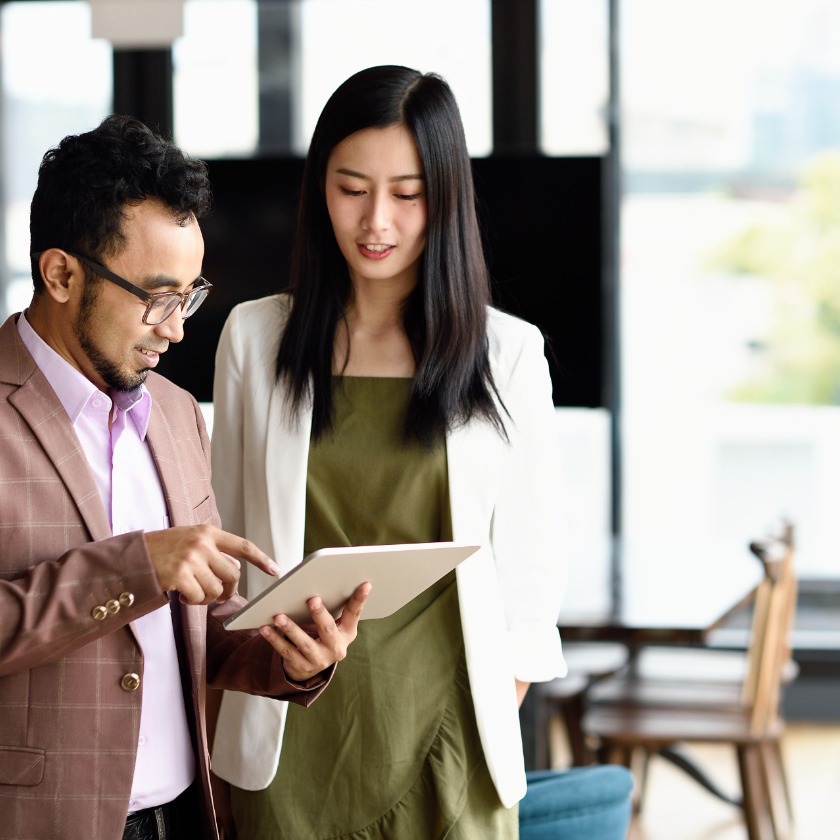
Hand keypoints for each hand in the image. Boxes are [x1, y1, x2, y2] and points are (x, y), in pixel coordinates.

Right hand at [144, 525, 277, 605]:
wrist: (131, 557)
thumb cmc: (162, 551)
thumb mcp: (190, 541)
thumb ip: (212, 551)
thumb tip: (235, 570)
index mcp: (207, 532)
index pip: (242, 546)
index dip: (260, 559)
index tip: (274, 570)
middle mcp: (202, 543)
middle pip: (232, 574)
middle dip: (228, 589)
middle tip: (218, 595)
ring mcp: (191, 559)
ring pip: (217, 589)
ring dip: (207, 597)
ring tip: (192, 591)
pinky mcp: (180, 575)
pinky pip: (199, 598)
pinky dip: (192, 601)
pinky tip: (181, 594)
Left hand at [259, 582, 371, 682]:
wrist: (312, 665)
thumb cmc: (323, 634)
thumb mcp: (335, 624)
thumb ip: (333, 607)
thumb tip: (322, 579)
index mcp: (347, 633)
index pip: (354, 613)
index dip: (360, 599)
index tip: (365, 584)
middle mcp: (336, 648)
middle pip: (328, 629)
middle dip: (319, 614)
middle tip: (312, 599)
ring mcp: (319, 660)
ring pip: (304, 643)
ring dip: (291, 629)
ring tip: (278, 616)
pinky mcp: (301, 667)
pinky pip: (286, 652)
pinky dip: (274, 639)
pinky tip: (265, 628)